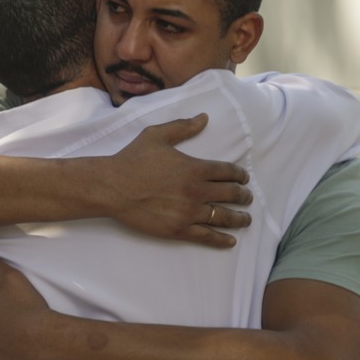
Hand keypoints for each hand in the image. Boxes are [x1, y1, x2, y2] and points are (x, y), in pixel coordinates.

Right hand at [92, 114, 251, 247]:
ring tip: (245, 220)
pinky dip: (222, 239)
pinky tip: (231, 241)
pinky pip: (206, 236)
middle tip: (247, 198)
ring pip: (224, 217)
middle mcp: (197, 191)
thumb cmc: (132, 159)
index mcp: (195, 168)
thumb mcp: (156, 135)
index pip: (229, 172)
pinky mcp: (178, 229)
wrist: (112, 187)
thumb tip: (204, 118)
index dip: (240, 175)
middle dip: (244, 196)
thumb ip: (183, 127)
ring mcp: (189, 212)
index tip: (243, 178)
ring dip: (239, 218)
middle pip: (231, 194)